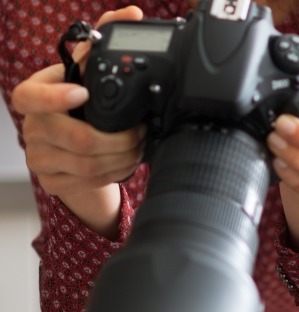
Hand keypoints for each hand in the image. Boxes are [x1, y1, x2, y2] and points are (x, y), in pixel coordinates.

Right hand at [10, 7, 144, 238]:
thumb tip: (129, 15)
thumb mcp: (85, 75)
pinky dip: (117, 172)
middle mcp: (34, 128)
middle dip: (119, 138)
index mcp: (34, 96)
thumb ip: (101, 44)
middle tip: (141, 131)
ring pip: (88, 165)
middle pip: (76, 139)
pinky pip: (91, 181)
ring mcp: (41, 158)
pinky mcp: (53, 182)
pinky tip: (128, 162)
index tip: (83, 94)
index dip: (57, 97)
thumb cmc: (78, 106)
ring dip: (124, 156)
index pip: (32, 97)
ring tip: (141, 146)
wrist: (72, 150)